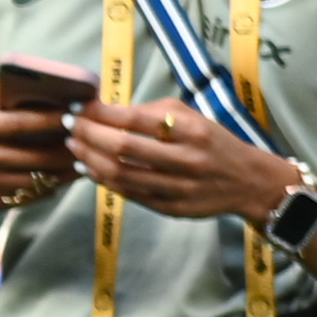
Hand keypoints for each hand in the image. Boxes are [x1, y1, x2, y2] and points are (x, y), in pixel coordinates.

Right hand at [0, 90, 79, 232]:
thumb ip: (10, 88)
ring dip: (63, 172)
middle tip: (88, 142)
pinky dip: (50, 187)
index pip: (21, 123)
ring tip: (83, 160)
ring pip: (35, 179)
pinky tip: (64, 177)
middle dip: (65, 150)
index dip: (52, 120)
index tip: (77, 114)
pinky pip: (28, 195)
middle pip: (34, 156)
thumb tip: (47, 78)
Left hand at [66, 98, 296, 226]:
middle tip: (69, 127)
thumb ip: (152, 112)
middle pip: (122, 147)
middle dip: (88, 135)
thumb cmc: (211, 141)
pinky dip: (102, 180)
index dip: (101, 114)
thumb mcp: (192, 117)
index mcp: (192, 129)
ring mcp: (177, 186)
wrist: (247, 180)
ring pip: (120, 173)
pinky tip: (88, 168)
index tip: (79, 109)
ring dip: (89, 159)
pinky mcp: (170, 207)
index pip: (135, 119)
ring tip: (73, 146)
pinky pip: (128, 193)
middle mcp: (185, 158)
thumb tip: (105, 110)